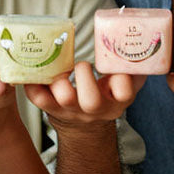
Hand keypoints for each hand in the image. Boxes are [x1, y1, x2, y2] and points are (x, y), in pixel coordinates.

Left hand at [25, 62, 145, 126]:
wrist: (84, 126)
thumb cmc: (105, 97)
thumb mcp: (123, 88)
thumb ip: (134, 71)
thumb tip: (142, 47)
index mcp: (116, 100)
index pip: (125, 92)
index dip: (121, 79)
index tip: (115, 68)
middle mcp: (94, 108)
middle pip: (91, 100)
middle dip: (85, 77)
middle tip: (82, 64)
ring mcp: (70, 109)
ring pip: (63, 98)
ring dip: (59, 79)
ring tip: (58, 67)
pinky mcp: (50, 107)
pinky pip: (37, 96)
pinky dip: (32, 81)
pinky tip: (34, 70)